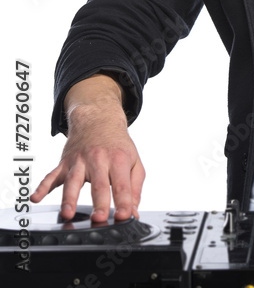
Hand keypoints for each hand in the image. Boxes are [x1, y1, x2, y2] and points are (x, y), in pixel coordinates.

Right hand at [30, 80, 144, 222]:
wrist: (99, 119)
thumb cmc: (118, 146)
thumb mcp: (133, 162)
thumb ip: (134, 189)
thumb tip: (133, 214)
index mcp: (118, 160)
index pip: (122, 185)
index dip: (124, 202)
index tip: (124, 217)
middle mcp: (98, 160)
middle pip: (98, 184)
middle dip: (99, 202)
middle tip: (99, 219)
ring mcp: (79, 161)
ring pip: (73, 181)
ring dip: (69, 198)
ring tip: (67, 213)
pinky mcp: (65, 163)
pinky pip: (52, 176)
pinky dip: (42, 187)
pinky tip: (36, 198)